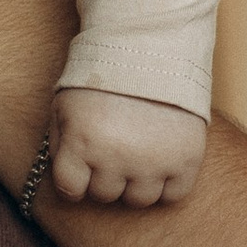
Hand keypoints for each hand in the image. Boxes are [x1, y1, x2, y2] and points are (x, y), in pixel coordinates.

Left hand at [52, 87, 206, 207]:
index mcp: (82, 141)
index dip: (75, 180)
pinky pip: (173, 195)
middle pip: (105, 194)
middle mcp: (116, 157)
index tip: (82, 170)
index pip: (70, 190)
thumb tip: (67, 181)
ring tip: (138, 153)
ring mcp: (154, 161)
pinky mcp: (187, 159)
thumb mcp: (65, 104)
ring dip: (136, 182)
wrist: (155, 46)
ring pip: (139, 199)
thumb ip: (60, 144)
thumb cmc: (104, 77)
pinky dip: (167, 184)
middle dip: (105, 176)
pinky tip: (162, 161)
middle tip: (114, 149)